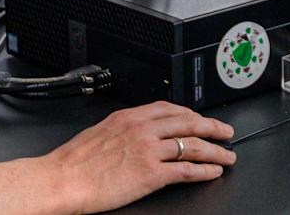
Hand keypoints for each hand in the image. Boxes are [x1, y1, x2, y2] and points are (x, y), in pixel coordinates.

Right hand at [44, 101, 236, 210]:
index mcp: (129, 117)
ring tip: (227, 155)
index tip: (201, 118)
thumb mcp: (99, 132)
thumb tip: (131, 134)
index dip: (191, 114)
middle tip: (226, 131)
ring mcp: (149, 151)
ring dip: (215, 151)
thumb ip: (121, 130)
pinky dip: (204, 170)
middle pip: (188, 123)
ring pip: (193, 145)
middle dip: (212, 127)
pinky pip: (186, 169)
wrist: (62, 180)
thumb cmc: (73, 162)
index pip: (170, 108)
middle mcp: (143, 129)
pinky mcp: (151, 174)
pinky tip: (213, 172)